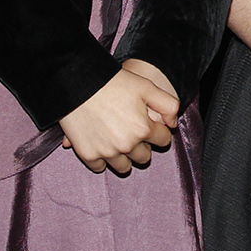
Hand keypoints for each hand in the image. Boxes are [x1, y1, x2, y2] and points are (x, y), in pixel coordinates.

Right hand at [59, 64, 176, 174]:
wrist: (77, 83)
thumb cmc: (113, 83)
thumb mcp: (146, 86)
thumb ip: (168, 105)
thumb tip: (173, 124)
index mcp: (143, 129)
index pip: (163, 141)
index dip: (158, 131)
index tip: (148, 125)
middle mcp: (127, 145)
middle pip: (144, 157)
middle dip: (142, 146)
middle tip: (131, 131)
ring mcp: (106, 152)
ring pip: (124, 167)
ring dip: (124, 157)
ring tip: (117, 140)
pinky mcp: (88, 155)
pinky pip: (100, 167)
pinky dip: (101, 159)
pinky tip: (101, 144)